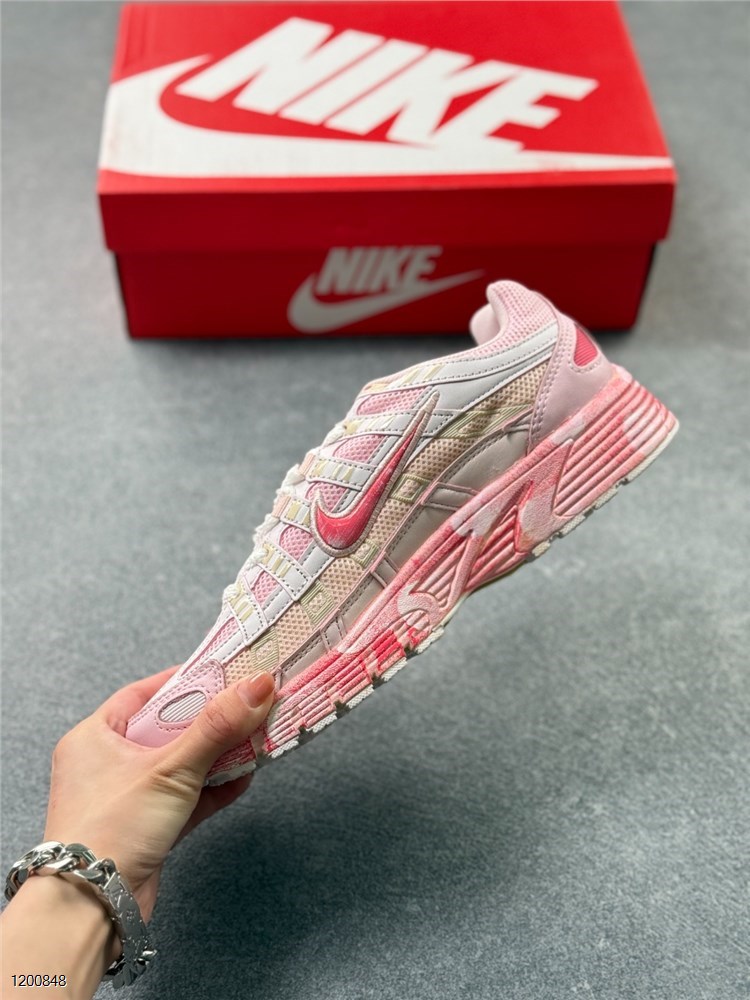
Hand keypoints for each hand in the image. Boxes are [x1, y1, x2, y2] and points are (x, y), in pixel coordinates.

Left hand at [43, 666, 274, 921]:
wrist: (92, 909)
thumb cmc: (111, 829)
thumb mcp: (170, 767)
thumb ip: (216, 726)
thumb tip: (257, 686)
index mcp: (95, 737)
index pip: (145, 695)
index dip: (186, 681)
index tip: (224, 672)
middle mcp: (108, 764)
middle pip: (170, 728)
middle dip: (212, 720)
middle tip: (250, 703)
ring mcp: (129, 797)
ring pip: (183, 764)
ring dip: (220, 755)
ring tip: (257, 736)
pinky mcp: (148, 829)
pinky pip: (188, 798)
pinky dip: (215, 788)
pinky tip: (245, 778)